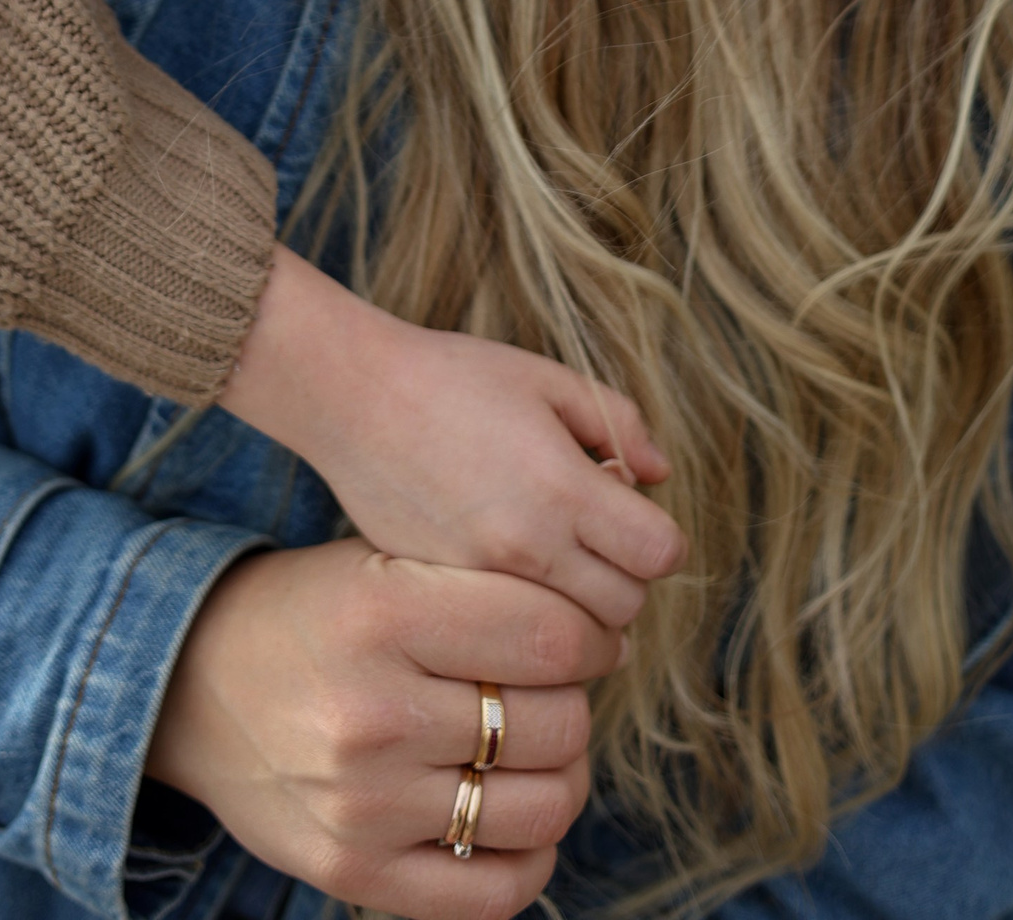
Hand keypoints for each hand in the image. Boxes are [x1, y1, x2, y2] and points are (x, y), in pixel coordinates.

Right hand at [148, 538, 619, 919]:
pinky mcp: (355, 874)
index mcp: (382, 611)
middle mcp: (372, 713)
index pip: (551, 633)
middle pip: (555, 723)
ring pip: (542, 808)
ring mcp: (364, 806)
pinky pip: (495, 892)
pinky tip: (516, 817)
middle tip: (557, 689)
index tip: (592, 635)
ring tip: (540, 750)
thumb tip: (596, 629)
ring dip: (562, 777)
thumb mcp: (379, 558)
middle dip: (575, 702)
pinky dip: (531, 858)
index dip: (594, 635)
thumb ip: (478, 584)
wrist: (191, 687)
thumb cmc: (309, 612)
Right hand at [221, 250, 682, 624]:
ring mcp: (480, 580)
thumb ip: (618, 421)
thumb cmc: (454, 375)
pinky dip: (522, 621)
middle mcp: (527, 546)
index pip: (658, 554)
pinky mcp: (442, 594)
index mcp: (562, 487)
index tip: (632, 514)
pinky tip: (509, 579)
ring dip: (577, 609)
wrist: (354, 395)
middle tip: (597, 540)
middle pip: (623, 609)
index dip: (658, 536)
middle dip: (624, 578)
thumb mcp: (546, 378)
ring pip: (568, 636)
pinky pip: (507, 637)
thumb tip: (658, 474)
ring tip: (556, 563)